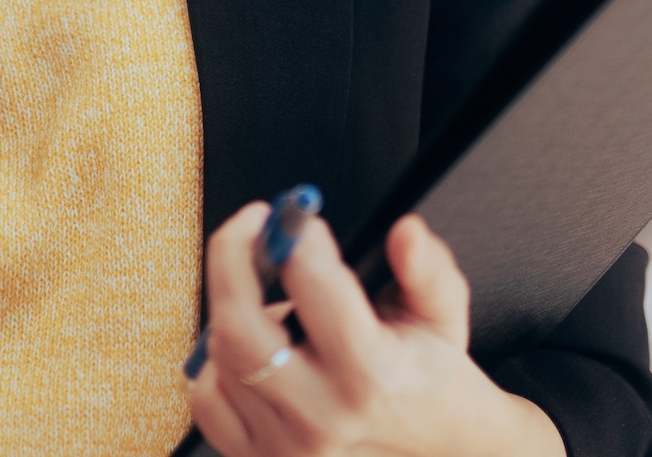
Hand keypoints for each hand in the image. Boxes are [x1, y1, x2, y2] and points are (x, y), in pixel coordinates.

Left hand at [189, 207, 563, 456]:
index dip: (300, 238)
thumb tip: (403, 232)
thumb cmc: (427, 377)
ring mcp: (282, 445)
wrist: (427, 450)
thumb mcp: (443, 316)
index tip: (301, 219)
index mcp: (371, 377)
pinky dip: (220, 361)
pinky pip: (208, 397)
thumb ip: (427, 269)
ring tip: (277, 298)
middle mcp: (320, 416)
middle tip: (252, 225)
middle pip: (240, 327)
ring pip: (222, 355)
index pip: (316, 290)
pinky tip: (256, 346)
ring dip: (238, 308)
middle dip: (234, 258)